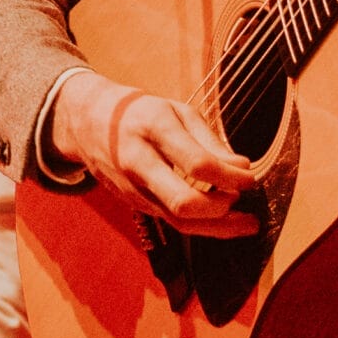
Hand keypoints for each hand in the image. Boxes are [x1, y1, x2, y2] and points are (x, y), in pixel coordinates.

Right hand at [51, 71, 257, 235]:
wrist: (88, 123)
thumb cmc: (141, 113)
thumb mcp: (176, 110)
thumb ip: (209, 139)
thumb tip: (241, 167)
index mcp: (153, 128)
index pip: (197, 163)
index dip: (230, 176)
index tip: (250, 176)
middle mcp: (139, 161)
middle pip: (183, 202)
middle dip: (221, 207)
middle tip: (240, 198)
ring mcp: (133, 187)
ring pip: (179, 221)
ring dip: (218, 226)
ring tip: (246, 223)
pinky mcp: (134, 204)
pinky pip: (172, 222)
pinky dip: (202, 226)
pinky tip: (224, 221)